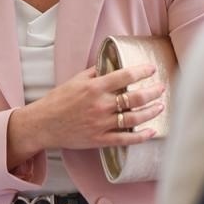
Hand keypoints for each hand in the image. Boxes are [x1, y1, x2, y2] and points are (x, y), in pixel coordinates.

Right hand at [9, 64, 165, 161]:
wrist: (42, 124)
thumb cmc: (57, 100)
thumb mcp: (75, 80)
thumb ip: (94, 72)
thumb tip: (111, 64)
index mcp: (94, 87)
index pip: (125, 76)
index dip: (142, 71)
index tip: (152, 69)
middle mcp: (100, 105)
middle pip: (135, 98)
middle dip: (153, 92)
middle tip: (161, 88)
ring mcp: (101, 124)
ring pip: (134, 118)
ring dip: (151, 112)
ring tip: (160, 106)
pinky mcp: (99, 139)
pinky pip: (125, 139)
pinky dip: (141, 136)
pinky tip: (151, 132)